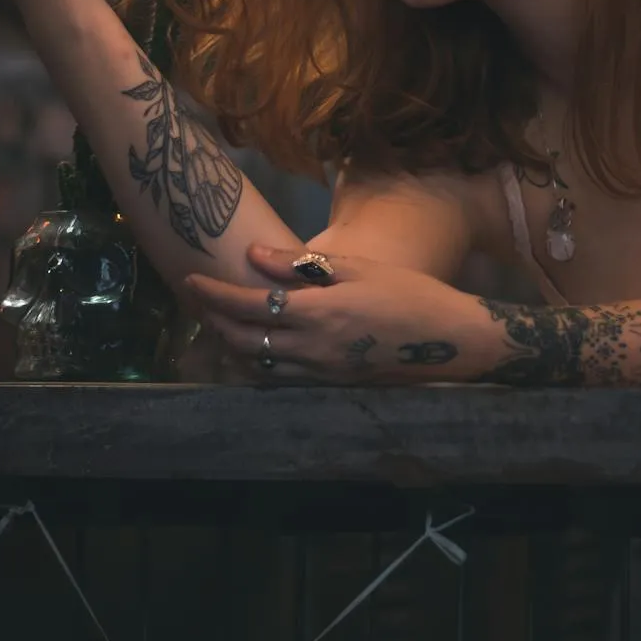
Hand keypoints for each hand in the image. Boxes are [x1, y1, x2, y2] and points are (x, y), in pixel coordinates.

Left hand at [184, 246, 485, 384]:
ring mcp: (319, 373)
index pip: (248, 306)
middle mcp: (310, 350)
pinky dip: (256, 362)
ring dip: (231, 344)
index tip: (191, 281)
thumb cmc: (408, 293)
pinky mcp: (330, 385)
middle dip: (214, 321)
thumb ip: (302, 265)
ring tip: (219, 323)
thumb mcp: (357, 268)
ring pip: (256, 364)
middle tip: (199, 302)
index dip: (214, 295)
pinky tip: (255, 348)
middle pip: (243, 339)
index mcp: (316, 314)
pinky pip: (278, 378)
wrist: (449, 342)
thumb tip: (254, 255)